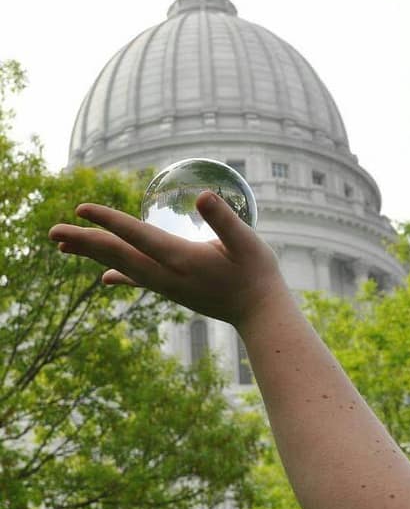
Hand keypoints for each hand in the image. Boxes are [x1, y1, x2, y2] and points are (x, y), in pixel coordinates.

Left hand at [48, 191, 288, 327]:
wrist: (259, 313)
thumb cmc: (257, 274)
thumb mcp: (247, 242)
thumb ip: (224, 220)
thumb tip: (203, 195)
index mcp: (182, 259)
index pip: (138, 237)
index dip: (109, 221)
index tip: (82, 209)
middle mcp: (167, 275)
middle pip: (118, 255)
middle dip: (85, 242)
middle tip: (52, 231)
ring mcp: (167, 285)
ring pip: (122, 266)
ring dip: (92, 254)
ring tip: (64, 245)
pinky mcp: (172, 290)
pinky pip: (137, 280)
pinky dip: (117, 275)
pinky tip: (104, 277)